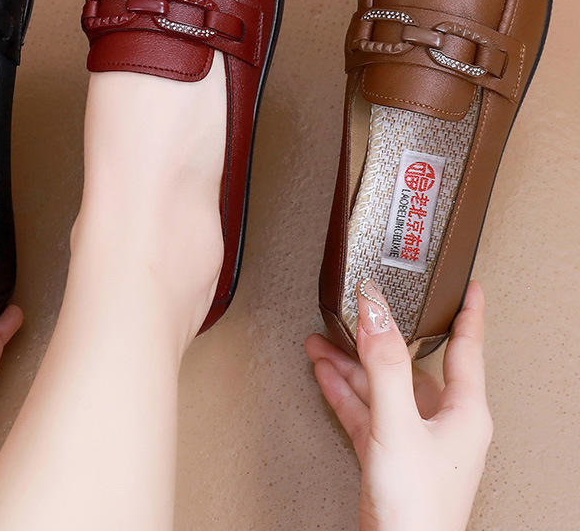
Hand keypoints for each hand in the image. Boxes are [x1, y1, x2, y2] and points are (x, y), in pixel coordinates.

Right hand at [307, 279, 491, 530]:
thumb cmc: (419, 510)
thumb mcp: (399, 425)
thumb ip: (384, 366)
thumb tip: (375, 313)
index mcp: (464, 411)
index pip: (468, 347)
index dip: (468, 312)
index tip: (470, 285)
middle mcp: (443, 422)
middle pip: (410, 364)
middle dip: (378, 336)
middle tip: (362, 307)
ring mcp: (414, 439)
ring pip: (382, 386)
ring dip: (350, 363)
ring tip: (322, 340)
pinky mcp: (389, 455)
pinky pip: (365, 410)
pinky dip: (344, 390)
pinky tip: (325, 373)